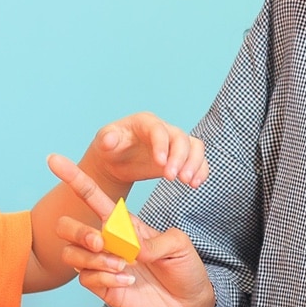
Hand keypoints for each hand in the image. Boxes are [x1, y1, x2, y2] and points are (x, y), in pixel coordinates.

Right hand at [49, 154, 214, 306]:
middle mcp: (108, 242)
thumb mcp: (178, 244)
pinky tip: (127, 280)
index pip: (92, 196)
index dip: (73, 178)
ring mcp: (103, 265)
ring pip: (71, 254)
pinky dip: (105, 277)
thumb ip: (152, 240)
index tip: (53, 159)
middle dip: (78, 231)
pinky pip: (86, 278)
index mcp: (122, 223)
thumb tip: (126, 246)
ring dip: (95, 258)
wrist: (191, 304)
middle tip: (102, 242)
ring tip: (123, 265)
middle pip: (68, 227)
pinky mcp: (104, 287)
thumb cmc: (185, 268)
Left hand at [78, 113, 207, 192]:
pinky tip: (195, 184)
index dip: (161, 145)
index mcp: (145, 122)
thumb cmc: (111, 146)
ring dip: (195, 164)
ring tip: (189, 182)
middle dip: (180, 158)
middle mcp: (164, 129)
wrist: (117, 159)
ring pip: (194, 147)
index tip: (160, 163)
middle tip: (173, 178)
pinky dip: (201, 171)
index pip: (158, 130)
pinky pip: (198, 160)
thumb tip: (108, 140)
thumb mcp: (104, 141)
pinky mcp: (181, 157)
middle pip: (180, 138)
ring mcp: (174, 142)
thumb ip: (107, 139)